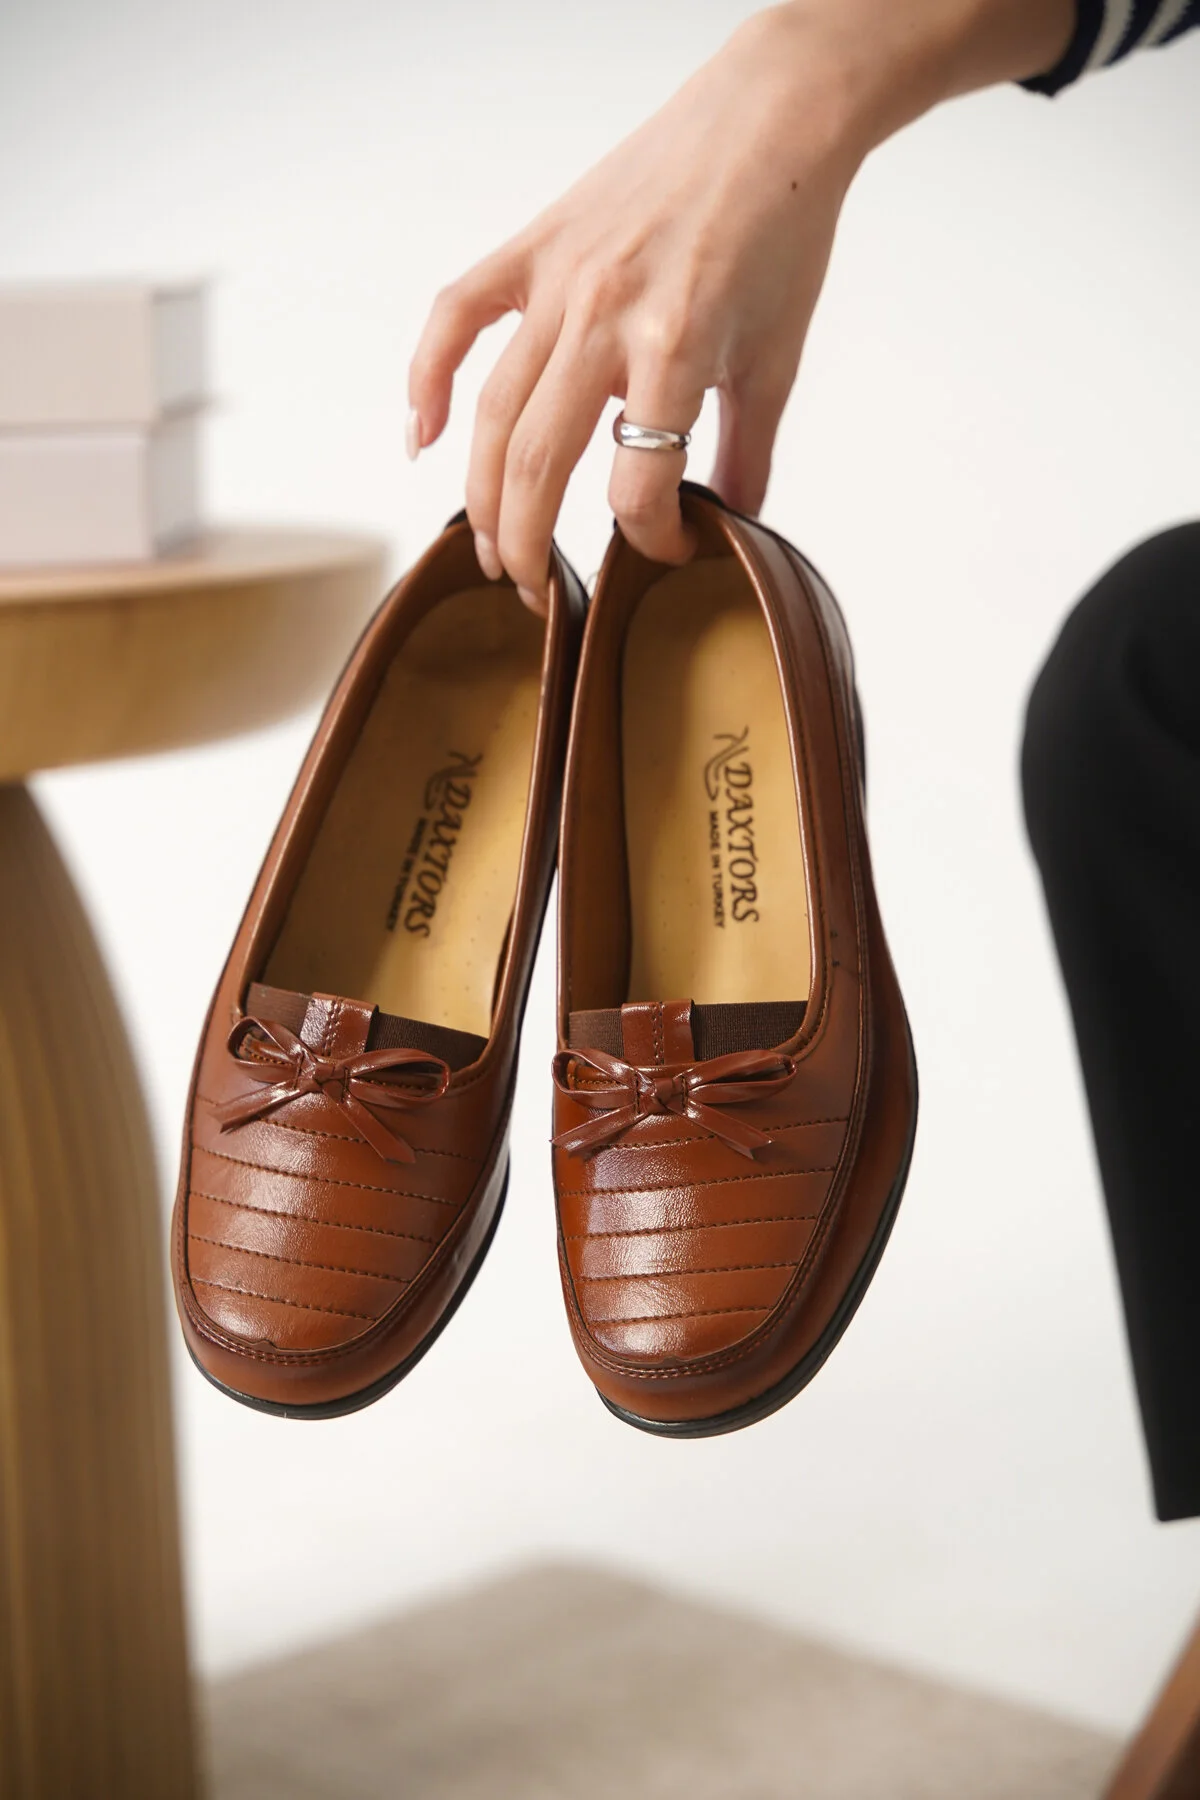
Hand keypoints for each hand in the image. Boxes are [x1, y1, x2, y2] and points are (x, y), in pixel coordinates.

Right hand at [408, 0, 1072, 609]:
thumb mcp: (776, 360)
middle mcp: (604, 317)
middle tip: (534, 592)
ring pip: (494, 412)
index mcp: (675, 348)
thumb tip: (733, 523)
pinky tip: (424, 436)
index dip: (650, 538)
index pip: (639, 483)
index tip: (664, 552)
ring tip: (489, 550)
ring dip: (482, 494)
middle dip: (530, 546)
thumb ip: (748, 452)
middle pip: (539, 463)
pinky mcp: (535, 248)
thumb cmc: (780, 231)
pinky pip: (459, 315)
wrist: (768, 119)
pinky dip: (429, 375)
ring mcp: (559, 281)